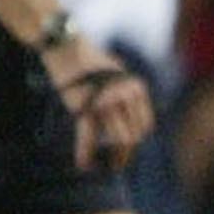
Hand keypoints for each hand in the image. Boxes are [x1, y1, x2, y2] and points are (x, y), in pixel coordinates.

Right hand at [45, 36, 152, 171]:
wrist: (68, 47)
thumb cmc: (91, 60)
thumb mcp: (117, 71)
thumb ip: (126, 92)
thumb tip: (130, 116)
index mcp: (136, 88)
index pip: (146, 124)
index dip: (138, 138)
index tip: (128, 146)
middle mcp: (125, 96)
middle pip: (133, 135)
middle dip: (125, 151)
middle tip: (117, 161)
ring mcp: (105, 102)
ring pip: (117, 139)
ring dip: (111, 156)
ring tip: (104, 166)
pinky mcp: (84, 106)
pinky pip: (87, 136)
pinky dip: (85, 153)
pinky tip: (83, 165)